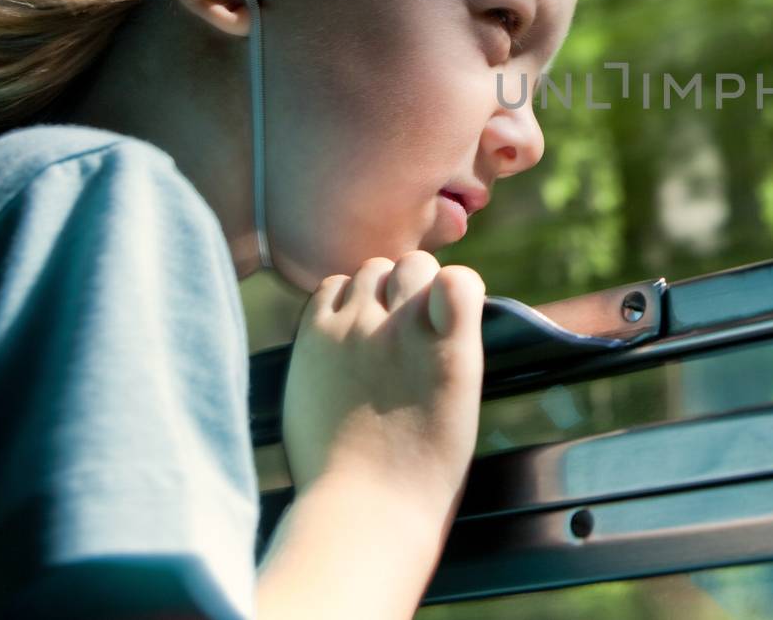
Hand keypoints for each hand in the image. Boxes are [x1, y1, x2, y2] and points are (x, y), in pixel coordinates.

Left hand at [281, 252, 485, 527]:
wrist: (363, 508)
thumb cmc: (423, 466)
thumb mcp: (460, 397)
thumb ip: (450, 342)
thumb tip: (434, 302)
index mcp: (451, 350)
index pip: (459, 277)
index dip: (454, 288)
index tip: (448, 311)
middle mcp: (403, 330)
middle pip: (412, 264)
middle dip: (414, 284)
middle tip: (407, 322)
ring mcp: (354, 331)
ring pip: (369, 269)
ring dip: (376, 289)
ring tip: (374, 327)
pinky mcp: (313, 340)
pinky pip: (328, 287)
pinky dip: (339, 300)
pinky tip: (344, 331)